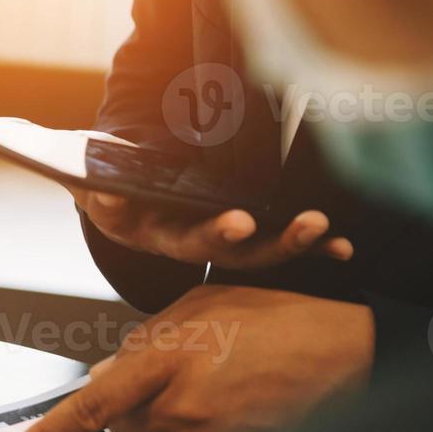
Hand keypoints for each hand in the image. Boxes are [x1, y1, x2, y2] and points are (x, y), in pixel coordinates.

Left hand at [6, 285, 373, 431]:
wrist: (348, 356)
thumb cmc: (278, 320)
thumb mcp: (200, 307)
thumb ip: (143, 342)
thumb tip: (102, 376)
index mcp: (166, 357)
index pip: (92, 406)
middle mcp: (181, 404)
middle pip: (117, 426)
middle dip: (128, 405)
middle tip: (168, 376)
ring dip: (155, 425)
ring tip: (200, 390)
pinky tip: (219, 409)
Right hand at [75, 189, 353, 269]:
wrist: (120, 190)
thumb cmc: (104, 181)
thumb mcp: (87, 179)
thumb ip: (90, 185)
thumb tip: (105, 193)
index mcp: (157, 233)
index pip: (185, 240)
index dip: (213, 233)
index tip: (240, 222)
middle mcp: (193, 242)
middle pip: (229, 251)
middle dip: (265, 241)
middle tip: (302, 224)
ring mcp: (223, 238)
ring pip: (260, 249)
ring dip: (294, 242)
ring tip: (320, 225)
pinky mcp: (248, 227)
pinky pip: (284, 240)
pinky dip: (317, 248)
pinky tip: (345, 249)